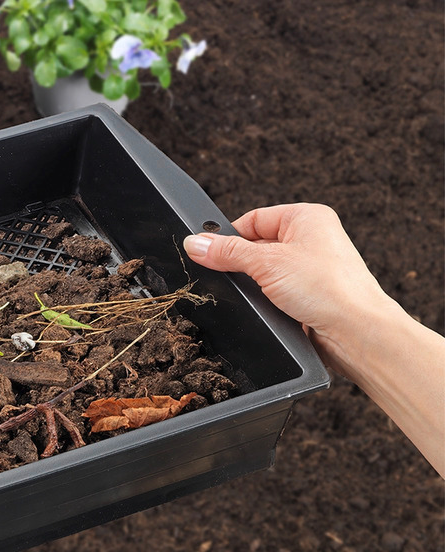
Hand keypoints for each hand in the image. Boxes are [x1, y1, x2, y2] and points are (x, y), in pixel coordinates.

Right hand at [185, 203, 444, 476]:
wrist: (356, 333)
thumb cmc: (329, 289)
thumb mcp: (266, 263)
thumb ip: (226, 252)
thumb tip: (195, 243)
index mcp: (306, 218)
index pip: (253, 219)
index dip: (229, 235)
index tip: (206, 251)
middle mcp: (312, 239)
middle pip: (256, 245)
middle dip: (240, 262)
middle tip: (226, 275)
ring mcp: (311, 269)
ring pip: (263, 272)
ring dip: (253, 284)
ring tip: (253, 293)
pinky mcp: (308, 296)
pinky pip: (274, 292)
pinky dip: (264, 300)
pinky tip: (264, 307)